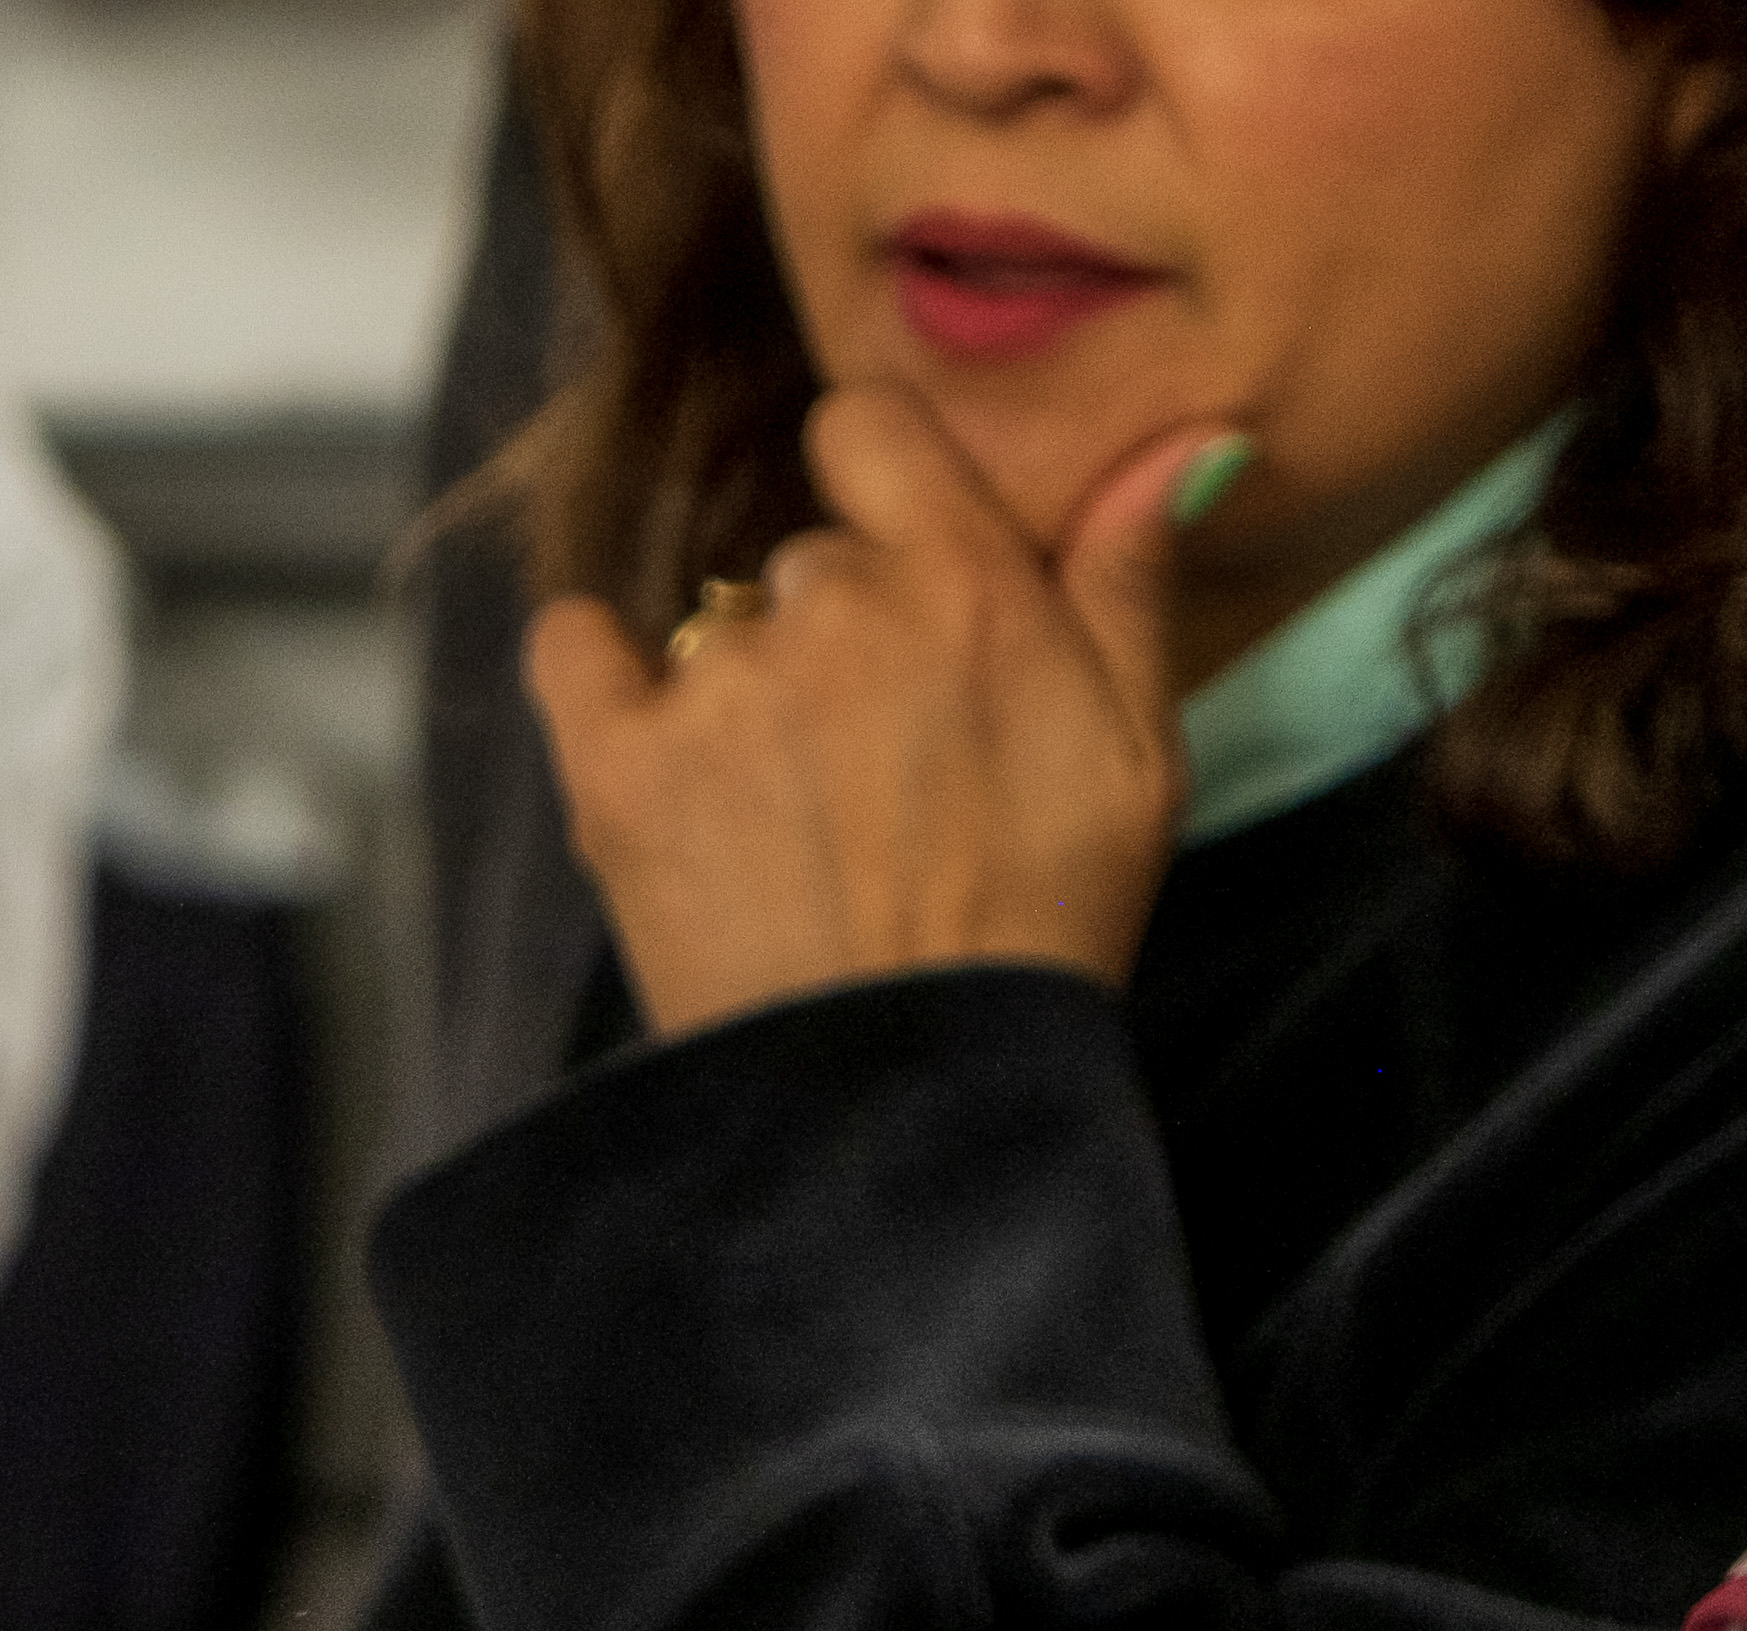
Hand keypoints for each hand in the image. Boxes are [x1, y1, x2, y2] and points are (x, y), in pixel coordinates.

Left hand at [526, 388, 1234, 1041]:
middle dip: (835, 638)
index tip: (893, 558)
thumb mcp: (1135, 758)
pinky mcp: (617, 767)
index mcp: (964, 582)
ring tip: (790, 823)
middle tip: (870, 768)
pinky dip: (594, 671)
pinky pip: (571, 648)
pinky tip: (640, 738)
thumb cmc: (1036, 929)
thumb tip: (1175, 445)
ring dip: (741, 698)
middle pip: (805, 560)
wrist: (904, 1087)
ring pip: (713, 632)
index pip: (871, 426)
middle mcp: (831, 605)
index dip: (877, 478)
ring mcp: (717, 685)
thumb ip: (1128, 587)